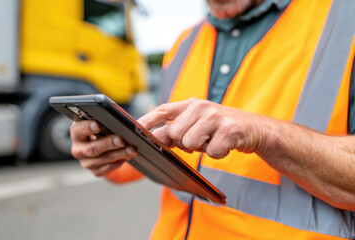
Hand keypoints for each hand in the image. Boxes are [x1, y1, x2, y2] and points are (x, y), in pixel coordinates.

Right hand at [70, 120, 136, 175]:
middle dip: (108, 144)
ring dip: (118, 154)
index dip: (87, 127)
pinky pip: (106, 169)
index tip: (98, 125)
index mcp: (77, 132)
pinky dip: (117, 163)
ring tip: (131, 149)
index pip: (78, 130)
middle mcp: (78, 148)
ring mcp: (85, 162)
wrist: (106, 143)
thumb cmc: (105, 127)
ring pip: (101, 160)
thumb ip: (110, 118)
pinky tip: (127, 157)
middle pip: (91, 148)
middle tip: (121, 140)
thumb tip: (127, 121)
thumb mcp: (104, 120)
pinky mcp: (95, 170)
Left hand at [138, 98, 269, 158]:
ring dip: (203, 148)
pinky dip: (218, 154)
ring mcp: (216, 117)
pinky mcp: (229, 130)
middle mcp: (202, 106)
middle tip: (202, 139)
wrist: (254, 128)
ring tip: (214, 140)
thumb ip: (176, 129)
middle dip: (186, 143)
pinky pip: (211, 152)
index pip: (163, 110)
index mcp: (191, 104)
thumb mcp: (198, 124)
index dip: (148, 120)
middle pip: (175, 134)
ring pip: (191, 143)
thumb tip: (155, 137)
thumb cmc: (221, 127)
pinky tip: (226, 145)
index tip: (134, 129)